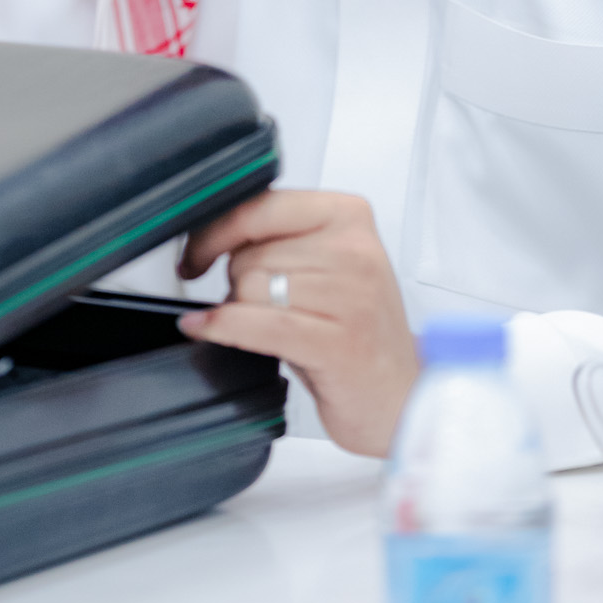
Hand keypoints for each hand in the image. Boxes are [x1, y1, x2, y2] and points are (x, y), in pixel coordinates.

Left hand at [177, 189, 418, 457]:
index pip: (260, 206)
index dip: (215, 231)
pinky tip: (203, 329)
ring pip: (249, 288)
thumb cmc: (361, 333)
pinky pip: (256, 324)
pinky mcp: (336, 342)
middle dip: (237, 283)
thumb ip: (282, 240)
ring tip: (269, 329)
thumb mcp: (330, 267)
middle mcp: (354, 249)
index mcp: (349, 215)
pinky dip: (221, 327)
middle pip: (250, 253)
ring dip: (240, 312)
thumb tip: (210, 233)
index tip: (195, 253)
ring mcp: (349, 296)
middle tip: (258, 308)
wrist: (407, 396)